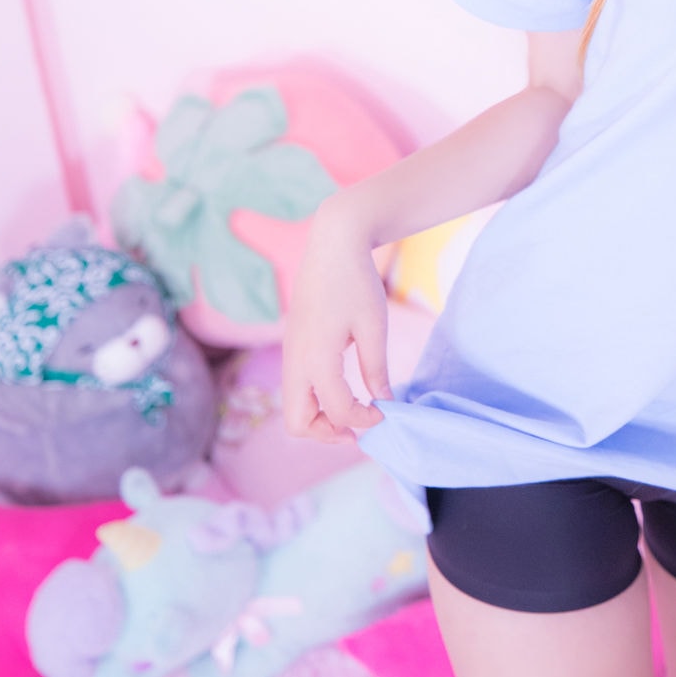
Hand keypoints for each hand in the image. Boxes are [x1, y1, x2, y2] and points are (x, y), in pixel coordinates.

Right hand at [281, 201, 393, 444]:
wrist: (332, 243)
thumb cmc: (356, 281)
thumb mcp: (374, 327)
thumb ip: (376, 370)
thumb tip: (384, 403)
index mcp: (316, 357)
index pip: (337, 410)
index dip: (363, 421)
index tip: (386, 412)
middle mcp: (295, 361)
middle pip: (298, 423)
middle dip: (327, 433)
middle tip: (359, 428)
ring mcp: (290, 354)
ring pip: (293, 408)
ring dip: (319, 419)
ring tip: (354, 412)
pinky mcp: (292, 347)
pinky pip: (296, 389)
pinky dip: (315, 401)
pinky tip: (343, 389)